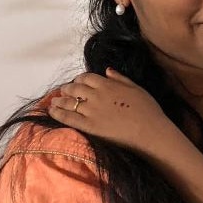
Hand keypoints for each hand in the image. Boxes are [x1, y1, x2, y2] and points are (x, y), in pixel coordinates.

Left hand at [49, 68, 168, 152]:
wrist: (150, 132)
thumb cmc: (148, 110)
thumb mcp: (137, 88)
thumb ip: (120, 78)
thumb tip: (107, 70)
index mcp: (108, 85)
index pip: (87, 77)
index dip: (80, 79)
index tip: (78, 82)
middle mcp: (97, 96)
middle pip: (76, 88)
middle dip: (68, 88)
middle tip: (65, 91)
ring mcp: (92, 111)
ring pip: (70, 102)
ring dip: (60, 100)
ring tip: (55, 101)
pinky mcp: (89, 126)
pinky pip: (69, 118)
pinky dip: (58, 113)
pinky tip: (52, 111)